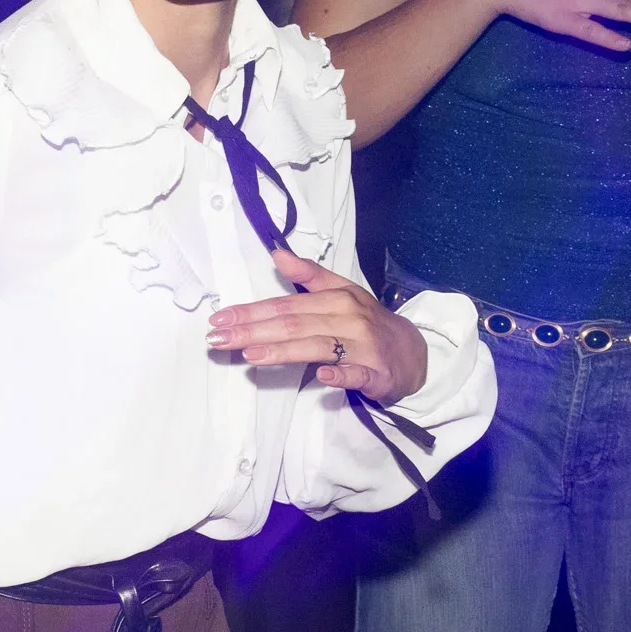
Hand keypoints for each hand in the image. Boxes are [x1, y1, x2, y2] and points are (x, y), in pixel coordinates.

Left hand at [207, 249, 429, 403]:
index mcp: (336, 299)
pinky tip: (321, 377)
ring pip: (318, 347)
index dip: (251, 311)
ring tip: (250, 355)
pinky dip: (340, 375)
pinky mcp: (376, 374)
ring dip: (283, 351)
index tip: (220, 319)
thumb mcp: (342, 292)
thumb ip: (309, 275)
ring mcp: (363, 347)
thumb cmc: (368, 322)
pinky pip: (356, 374)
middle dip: (253, 331)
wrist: (412, 352)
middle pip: (294, 325)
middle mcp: (348, 319)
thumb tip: (277, 254)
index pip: (286, 305)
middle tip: (218, 340)